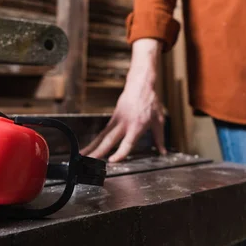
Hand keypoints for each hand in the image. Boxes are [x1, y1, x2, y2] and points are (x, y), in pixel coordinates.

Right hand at [81, 39, 166, 162]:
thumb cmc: (151, 101)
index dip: (120, 153)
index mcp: (137, 126)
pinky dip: (96, 140)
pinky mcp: (113, 117)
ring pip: (103, 136)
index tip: (112, 161)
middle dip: (98, 151)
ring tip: (82, 156)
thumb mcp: (159, 120)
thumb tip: (162, 152)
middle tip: (89, 161)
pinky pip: (103, 131)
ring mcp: (117, 120)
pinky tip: (90, 147)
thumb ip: (160, 138)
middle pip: (109, 140)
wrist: (140, 84)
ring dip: (92, 146)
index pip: (127, 143)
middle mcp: (125, 124)